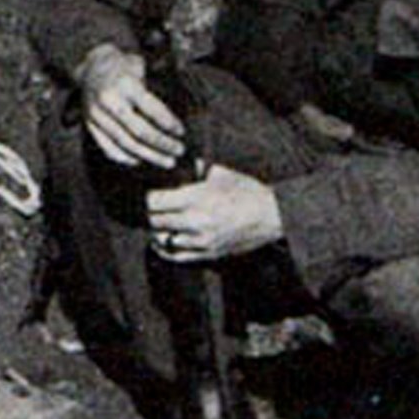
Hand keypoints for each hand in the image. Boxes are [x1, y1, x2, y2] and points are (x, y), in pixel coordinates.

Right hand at [77, 44, 185, 168]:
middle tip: (179, 151)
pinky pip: (108, 147)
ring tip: (167, 161)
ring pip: (125, 143)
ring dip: (149, 155)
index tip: (181, 132)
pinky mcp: (89, 124)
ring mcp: (97, 115)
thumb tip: (177, 115)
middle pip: (139, 131)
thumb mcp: (140, 67)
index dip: (168, 123)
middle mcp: (109, 101)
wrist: (90, 66)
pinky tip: (139, 160)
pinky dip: (125, 157)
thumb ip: (154, 88)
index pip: (151, 109)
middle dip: (162, 144)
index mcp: (125, 84)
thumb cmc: (122, 66)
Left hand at [146, 164, 282, 262]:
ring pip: (162, 240)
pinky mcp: (207, 254)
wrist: (272, 216)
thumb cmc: (247, 191)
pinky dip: (164, 249)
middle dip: (150, 214)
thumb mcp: (220, 172)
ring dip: (157, 231)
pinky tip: (161, 241)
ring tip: (158, 222)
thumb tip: (175, 161)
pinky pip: (176, 256)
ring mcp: (200, 241)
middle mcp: (195, 221)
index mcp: (196, 198)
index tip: (148, 194)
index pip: (154, 202)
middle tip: (150, 208)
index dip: (147, 197)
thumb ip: (194, 167)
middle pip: (154, 221)